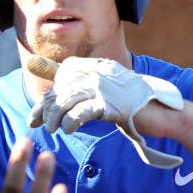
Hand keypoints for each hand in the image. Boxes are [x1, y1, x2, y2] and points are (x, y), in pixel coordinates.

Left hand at [26, 55, 184, 168]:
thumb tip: (31, 62)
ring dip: (55, 118)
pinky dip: (70, 122)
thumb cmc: (128, 100)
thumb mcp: (97, 85)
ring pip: (66, 100)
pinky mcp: (110, 105)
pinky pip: (81, 112)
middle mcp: (97, 72)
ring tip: (53, 130)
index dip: (45, 98)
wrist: (160, 112)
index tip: (37, 116)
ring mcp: (104, 87)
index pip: (60, 78)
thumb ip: (65, 75)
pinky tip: (67, 130)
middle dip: (44, 110)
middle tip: (36, 125)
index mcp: (93, 66)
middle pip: (60, 90)